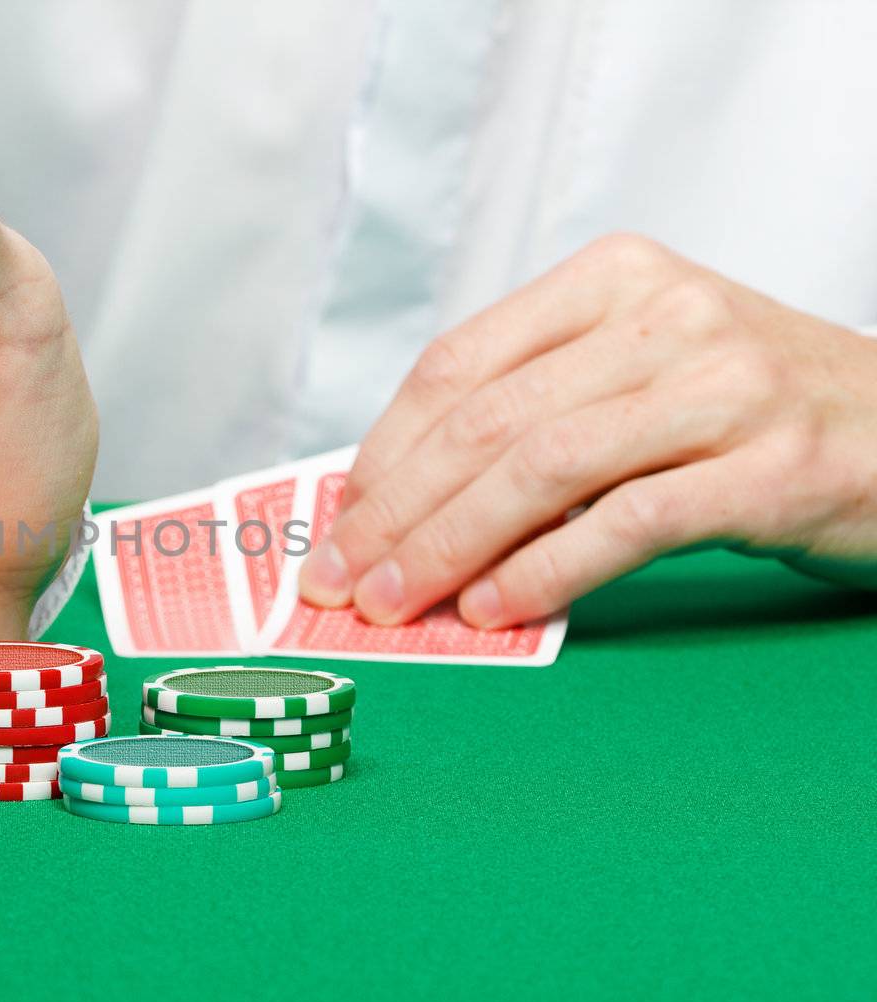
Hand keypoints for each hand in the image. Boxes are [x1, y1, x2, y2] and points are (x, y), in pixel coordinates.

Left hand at [298, 233, 876, 627]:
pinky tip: (495, 607)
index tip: (338, 521)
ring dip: (450, 547)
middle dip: (397, 511)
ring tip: (400, 605)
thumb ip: (534, 410)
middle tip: (343, 581)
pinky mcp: (776, 466)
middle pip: (487, 421)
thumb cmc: (749, 413)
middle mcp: (666, 316)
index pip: (459, 364)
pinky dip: (545, 571)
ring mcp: (725, 386)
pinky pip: (629, 523)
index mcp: (614, 281)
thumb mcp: (637, 375)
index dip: (384, 451)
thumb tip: (398, 500)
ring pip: (543, 469)